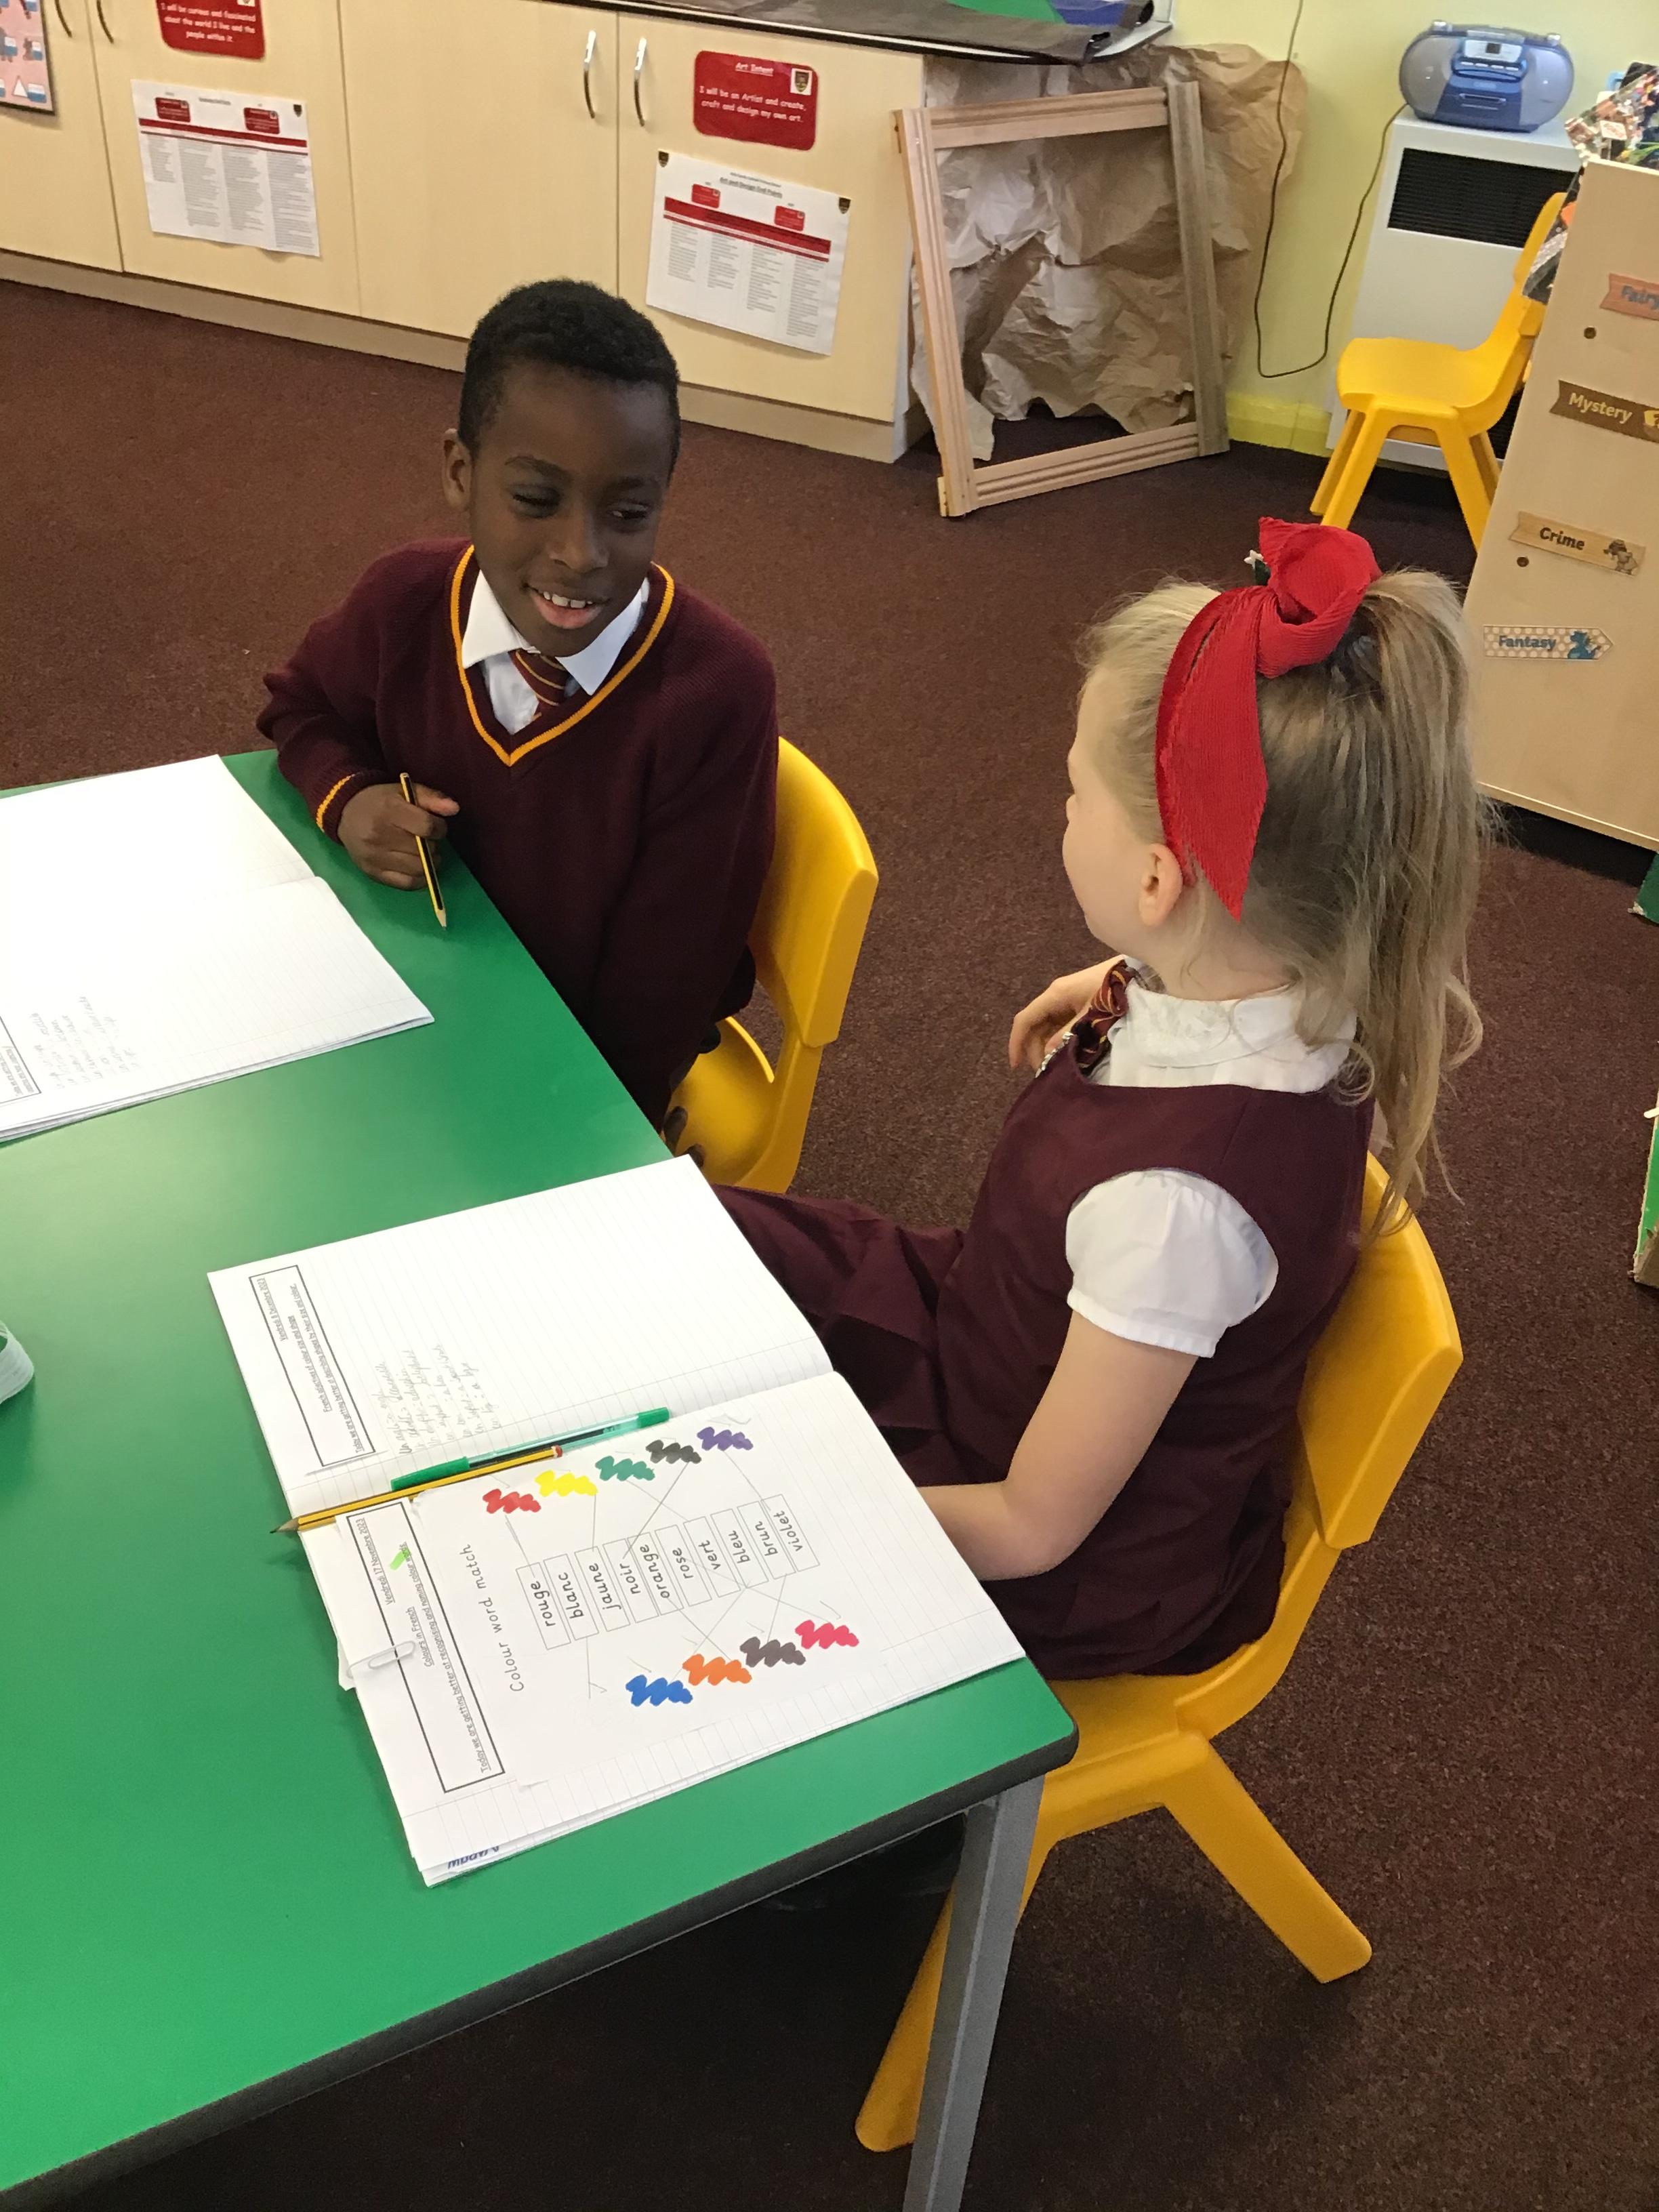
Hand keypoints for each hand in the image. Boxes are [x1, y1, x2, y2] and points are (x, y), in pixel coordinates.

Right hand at [338, 782, 458, 889]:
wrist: (345, 812)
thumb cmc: (381, 801)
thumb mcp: (405, 791)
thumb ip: (431, 798)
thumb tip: (455, 809)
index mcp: (389, 810)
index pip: (426, 827)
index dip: (439, 829)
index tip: (437, 828)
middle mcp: (379, 835)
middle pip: (423, 851)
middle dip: (433, 846)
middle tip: (428, 841)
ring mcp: (375, 857)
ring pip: (417, 869)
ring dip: (429, 863)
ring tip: (424, 854)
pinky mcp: (373, 873)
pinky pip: (406, 884)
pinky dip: (419, 879)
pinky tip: (419, 869)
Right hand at [1008, 963, 1113, 1073]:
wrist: (1133, 971)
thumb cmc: (1113, 990)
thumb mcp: (1091, 1015)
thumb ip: (1068, 1034)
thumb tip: (1048, 1053)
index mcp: (1054, 995)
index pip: (1024, 1020)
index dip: (1016, 1043)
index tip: (1015, 1066)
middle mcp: (1053, 996)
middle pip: (1033, 1025)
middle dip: (1033, 1048)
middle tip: (1043, 1070)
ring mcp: (1063, 999)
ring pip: (1043, 1026)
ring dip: (1043, 1045)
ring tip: (1051, 1063)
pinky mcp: (1073, 1003)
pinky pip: (1056, 1023)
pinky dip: (1054, 1038)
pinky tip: (1060, 1051)